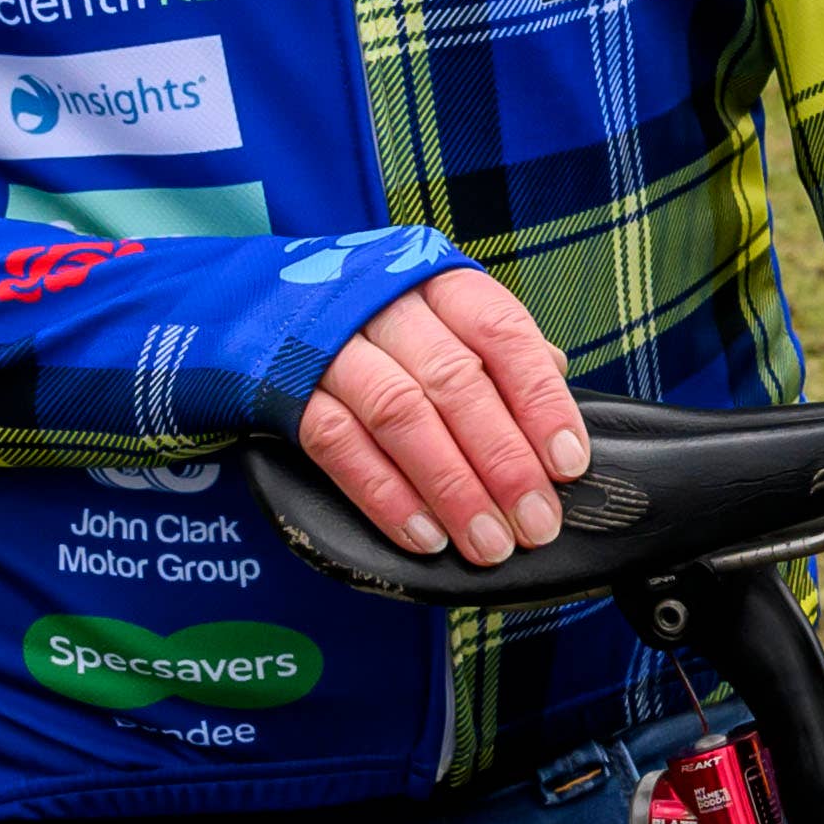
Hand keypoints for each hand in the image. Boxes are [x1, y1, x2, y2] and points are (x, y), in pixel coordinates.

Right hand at [285, 266, 588, 564]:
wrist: (255, 297)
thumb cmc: (377, 316)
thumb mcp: (438, 310)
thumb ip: (496, 346)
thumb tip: (558, 379)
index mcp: (437, 280)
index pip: (502, 334)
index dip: (540, 401)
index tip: (568, 464)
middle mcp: (385, 304)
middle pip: (454, 381)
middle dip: (502, 461)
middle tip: (536, 523)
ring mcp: (330, 344)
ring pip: (400, 415)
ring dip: (450, 488)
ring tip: (487, 542)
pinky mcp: (286, 387)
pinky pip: (338, 445)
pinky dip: (385, 495)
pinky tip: (423, 536)